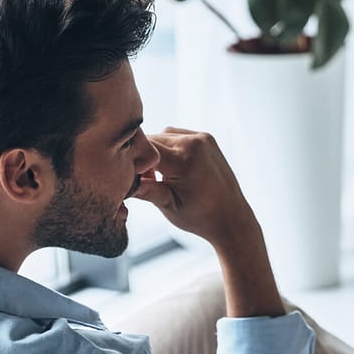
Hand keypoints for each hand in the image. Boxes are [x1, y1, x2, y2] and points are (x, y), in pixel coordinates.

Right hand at [133, 128, 282, 317]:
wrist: (232, 218)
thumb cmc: (200, 218)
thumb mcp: (168, 207)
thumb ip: (145, 190)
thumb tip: (121, 182)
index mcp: (184, 161)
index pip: (144, 150)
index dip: (132, 162)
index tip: (127, 177)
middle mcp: (195, 143)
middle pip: (152, 140)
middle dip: (142, 157)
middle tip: (143, 180)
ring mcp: (203, 138)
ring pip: (163, 135)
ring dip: (155, 151)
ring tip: (160, 176)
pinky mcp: (207, 138)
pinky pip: (177, 135)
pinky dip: (169, 147)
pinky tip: (171, 168)